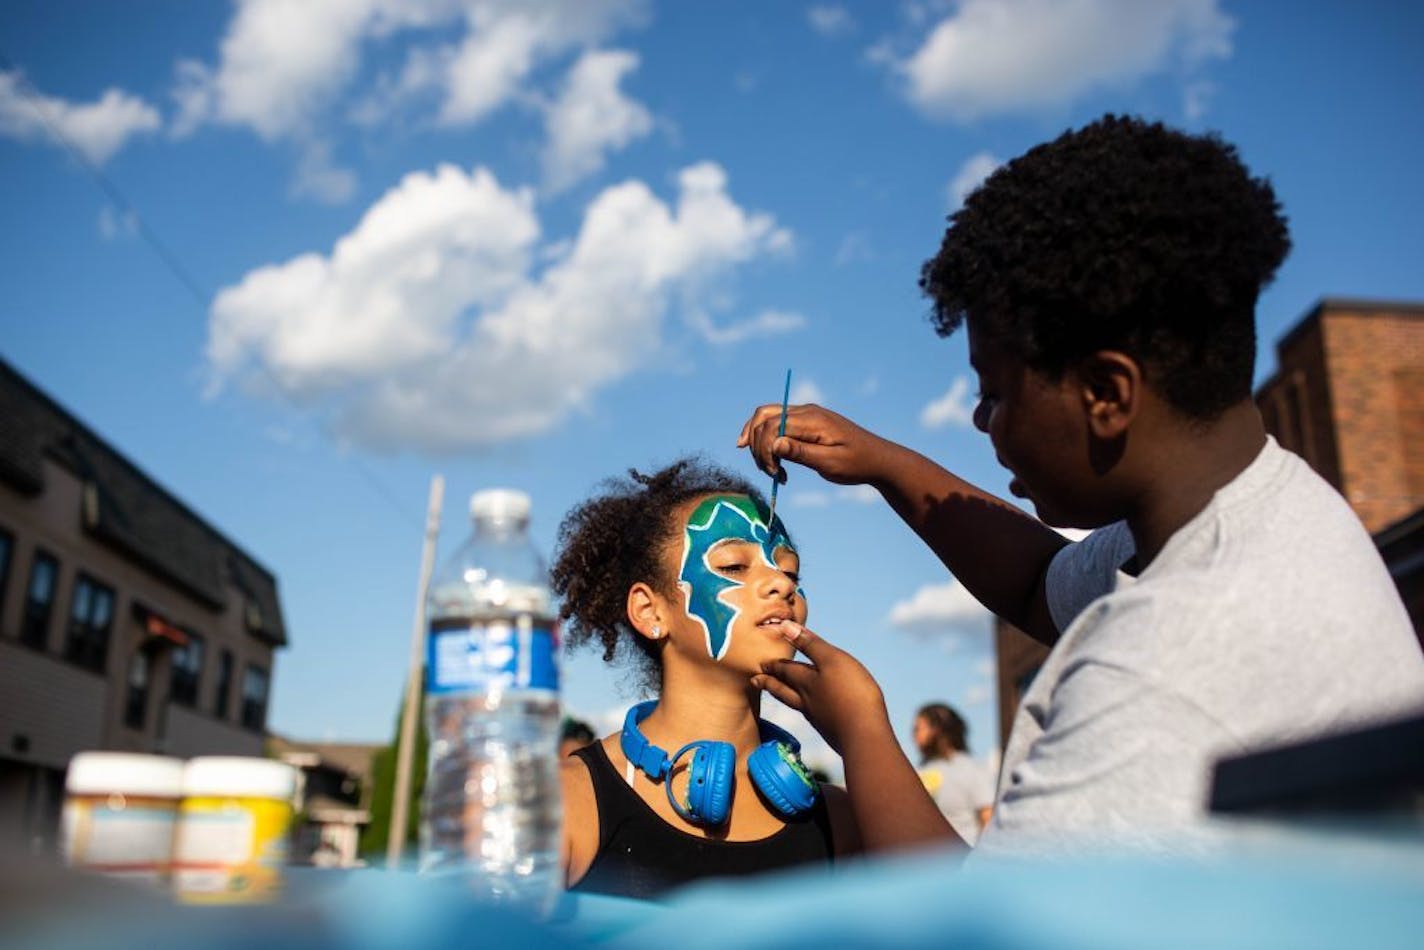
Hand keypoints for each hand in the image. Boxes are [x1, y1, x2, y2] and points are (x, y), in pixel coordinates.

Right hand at [737, 404, 890, 486]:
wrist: (877, 459)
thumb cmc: (857, 464)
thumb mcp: (831, 463)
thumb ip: (801, 453)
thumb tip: (773, 444)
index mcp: (813, 420)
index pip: (772, 425)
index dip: (764, 450)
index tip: (774, 473)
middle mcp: (806, 412)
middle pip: (763, 417)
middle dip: (757, 445)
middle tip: (769, 473)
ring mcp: (805, 414)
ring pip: (766, 418)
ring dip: (759, 442)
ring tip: (771, 470)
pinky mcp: (806, 422)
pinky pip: (777, 423)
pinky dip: (766, 439)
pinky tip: (767, 458)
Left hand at [751, 621, 891, 755]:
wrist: (864, 735)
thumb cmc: (850, 692)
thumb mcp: (831, 660)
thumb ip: (810, 644)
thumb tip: (784, 626)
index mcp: (806, 682)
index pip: (785, 671)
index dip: (773, 666)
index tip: (760, 665)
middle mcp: (807, 701)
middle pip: (784, 689)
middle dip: (770, 683)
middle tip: (755, 680)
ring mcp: (819, 718)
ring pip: (795, 704)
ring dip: (783, 696)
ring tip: (775, 694)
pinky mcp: (831, 730)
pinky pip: (812, 716)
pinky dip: (804, 710)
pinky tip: (811, 712)